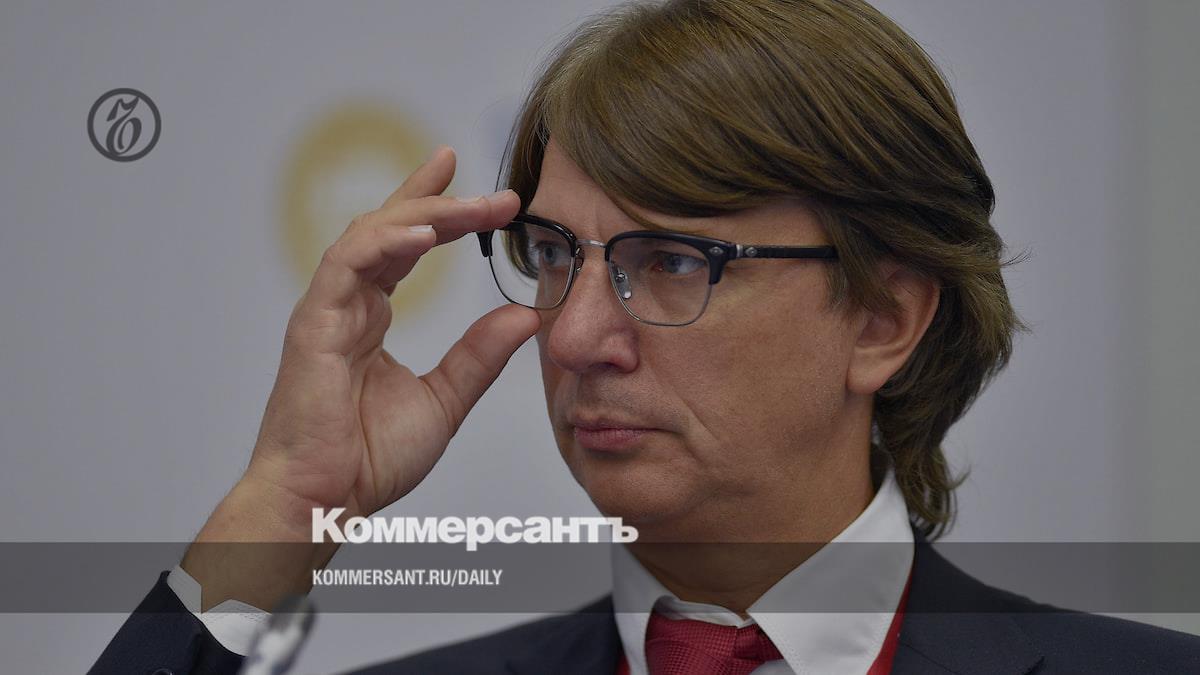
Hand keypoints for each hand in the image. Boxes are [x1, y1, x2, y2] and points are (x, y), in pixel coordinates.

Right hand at [249, 146, 537, 518]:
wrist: (325, 503)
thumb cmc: (368, 458)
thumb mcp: (444, 400)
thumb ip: (479, 356)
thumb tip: (524, 316)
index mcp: (371, 317)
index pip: (404, 245)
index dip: (437, 208)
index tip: (483, 188)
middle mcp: (347, 304)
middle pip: (391, 228)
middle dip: (444, 203)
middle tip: (499, 195)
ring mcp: (327, 310)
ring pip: (371, 236)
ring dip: (424, 214)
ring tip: (474, 207)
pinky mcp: (313, 324)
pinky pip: (347, 265)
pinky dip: (384, 244)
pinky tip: (424, 235)